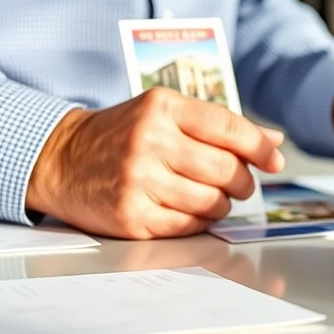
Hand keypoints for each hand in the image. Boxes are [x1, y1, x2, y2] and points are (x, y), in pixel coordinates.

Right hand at [26, 88, 285, 238]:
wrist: (60, 159)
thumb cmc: (121, 135)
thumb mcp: (163, 113)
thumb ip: (217, 124)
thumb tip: (273, 140)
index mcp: (162, 108)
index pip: (229, 128)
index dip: (260, 148)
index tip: (273, 161)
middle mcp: (150, 141)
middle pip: (226, 169)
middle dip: (243, 181)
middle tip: (239, 184)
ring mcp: (138, 180)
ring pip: (211, 201)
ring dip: (222, 204)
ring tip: (212, 197)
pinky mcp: (130, 216)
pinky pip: (187, 225)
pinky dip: (199, 221)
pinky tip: (190, 211)